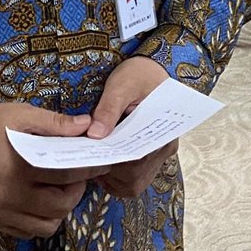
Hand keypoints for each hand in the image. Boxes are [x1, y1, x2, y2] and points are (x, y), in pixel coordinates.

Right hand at [0, 103, 107, 238]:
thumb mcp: (18, 115)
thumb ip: (54, 122)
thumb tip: (87, 125)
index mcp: (22, 167)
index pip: (68, 174)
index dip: (89, 169)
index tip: (100, 163)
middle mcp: (13, 195)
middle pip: (61, 205)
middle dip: (77, 191)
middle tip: (78, 177)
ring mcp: (3, 212)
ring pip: (47, 225)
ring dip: (61, 210)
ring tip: (61, 192)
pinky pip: (28, 233)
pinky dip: (41, 222)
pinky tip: (41, 204)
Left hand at [88, 56, 173, 198]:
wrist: (151, 68)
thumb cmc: (139, 73)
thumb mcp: (122, 85)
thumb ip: (108, 109)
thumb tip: (95, 135)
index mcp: (164, 131)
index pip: (137, 160)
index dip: (112, 163)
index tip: (91, 156)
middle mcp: (164, 148)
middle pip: (134, 177)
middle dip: (108, 172)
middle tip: (86, 158)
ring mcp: (157, 154)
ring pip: (133, 182)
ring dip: (111, 177)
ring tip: (92, 158)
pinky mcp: (149, 156)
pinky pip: (133, 177)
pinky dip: (116, 176)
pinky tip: (101, 159)